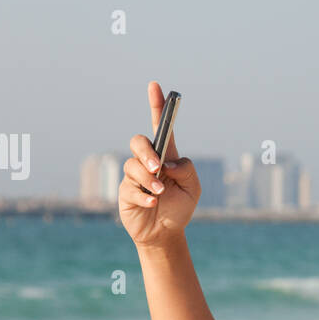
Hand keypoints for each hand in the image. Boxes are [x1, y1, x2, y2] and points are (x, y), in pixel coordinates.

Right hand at [119, 81, 200, 247]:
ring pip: (132, 165)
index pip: (160, 126)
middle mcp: (147, 161)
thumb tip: (168, 163)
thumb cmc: (180, 207)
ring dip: (148, 179)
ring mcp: (134, 176)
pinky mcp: (124, 192)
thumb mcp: (194, 188)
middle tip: (157, 168)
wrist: (165, 233)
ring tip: (160, 194)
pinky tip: (153, 204)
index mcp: (166, 155)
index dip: (158, 105)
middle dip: (146, 152)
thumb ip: (187, 170)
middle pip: (138, 141)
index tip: (156, 86)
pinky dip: (143, 196)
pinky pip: (129, 188)